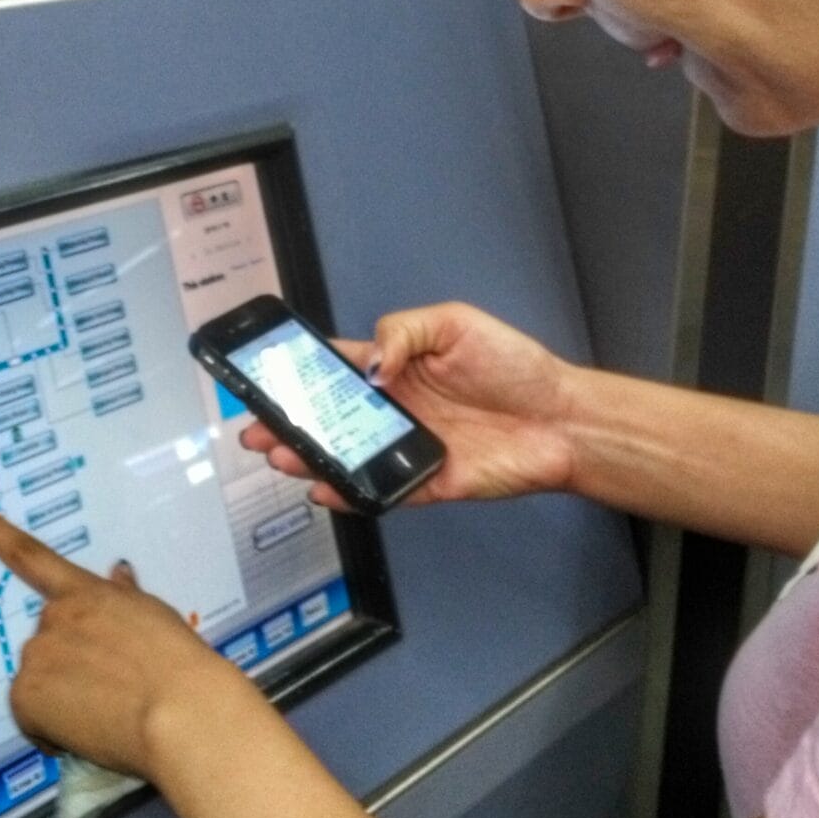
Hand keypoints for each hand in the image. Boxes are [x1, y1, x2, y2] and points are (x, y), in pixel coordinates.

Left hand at [0, 489, 237, 779]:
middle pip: (45, 643)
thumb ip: (125, 598)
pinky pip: (32, 719)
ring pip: (39, 684)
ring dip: (61, 701)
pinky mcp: (25, 695)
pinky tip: (86, 734)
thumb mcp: (155, 618)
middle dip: (67, 667)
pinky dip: (51, 731)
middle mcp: (54, 616)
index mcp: (86, 593)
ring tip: (106, 716)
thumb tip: (118, 572)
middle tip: (108, 692)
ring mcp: (36, 653)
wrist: (181, 711)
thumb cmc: (180, 665)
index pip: (29, 554)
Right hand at [240, 303, 577, 507]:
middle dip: (286, 423)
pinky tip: (324, 489)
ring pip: (342, 457)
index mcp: (395, 368)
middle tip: (256, 427)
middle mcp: (393, 409)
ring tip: (279, 454)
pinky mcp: (422, 482)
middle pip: (326, 419)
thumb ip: (403, 333)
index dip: (297, 374)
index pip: (334, 369)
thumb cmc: (515, 367)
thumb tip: (368, 366)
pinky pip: (376, 492)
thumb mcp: (454, 323)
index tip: (264, 377)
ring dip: (307, 457)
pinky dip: (347, 494)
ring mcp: (404, 448)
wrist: (562, 419)